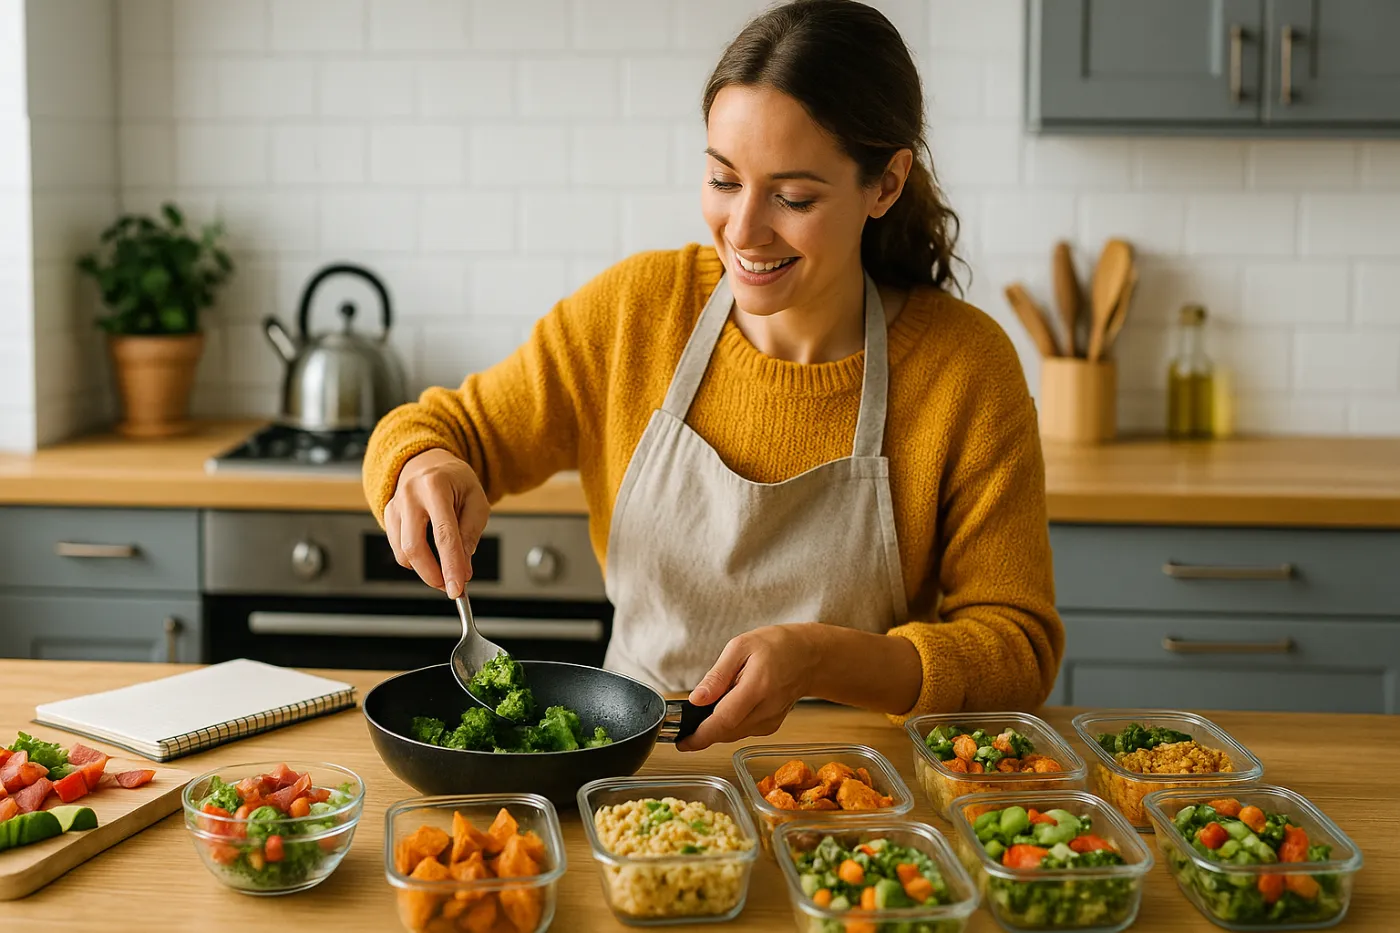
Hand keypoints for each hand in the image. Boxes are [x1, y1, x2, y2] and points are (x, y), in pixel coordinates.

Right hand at [383, 448, 489, 598]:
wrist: (428, 462)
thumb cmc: (455, 481)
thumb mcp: (476, 501)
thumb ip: (470, 535)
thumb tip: (463, 569)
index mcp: (436, 486)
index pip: (444, 534)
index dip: (450, 565)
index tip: (457, 588)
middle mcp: (410, 495)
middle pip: (414, 546)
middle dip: (432, 574)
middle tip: (449, 586)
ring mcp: (395, 505)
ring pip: (403, 552)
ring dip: (425, 569)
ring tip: (445, 566)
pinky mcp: (387, 516)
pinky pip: (398, 549)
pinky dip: (415, 560)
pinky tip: (430, 555)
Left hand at [675, 624, 823, 751]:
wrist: (809, 657)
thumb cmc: (776, 646)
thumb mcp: (740, 647)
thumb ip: (717, 675)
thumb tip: (696, 699)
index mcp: (757, 687)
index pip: (724, 720)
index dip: (700, 735)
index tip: (682, 742)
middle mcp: (766, 710)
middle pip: (726, 732)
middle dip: (702, 732)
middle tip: (686, 724)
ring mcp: (771, 721)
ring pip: (733, 734)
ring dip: (716, 727)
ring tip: (710, 707)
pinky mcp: (771, 726)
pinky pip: (742, 731)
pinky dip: (730, 724)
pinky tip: (730, 706)